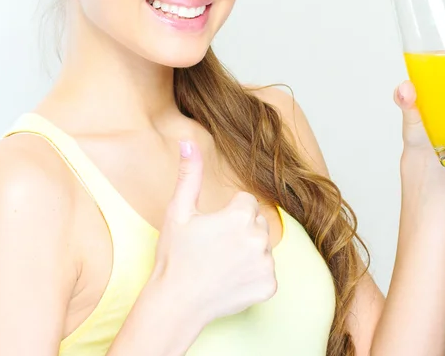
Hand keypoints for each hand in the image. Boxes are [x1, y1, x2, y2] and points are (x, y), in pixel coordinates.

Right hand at [150, 140, 276, 326]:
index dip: (227, 213)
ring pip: (262, 246)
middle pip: (257, 222)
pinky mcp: (269, 286)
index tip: (211, 229)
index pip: (247, 202)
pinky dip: (253, 275)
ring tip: (221, 263)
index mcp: (241, 215)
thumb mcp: (179, 211)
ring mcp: (267, 264)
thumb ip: (189, 174)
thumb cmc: (175, 255)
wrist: (175, 303)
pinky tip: (231, 279)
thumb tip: (187, 141)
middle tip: (215, 247)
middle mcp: (260, 238)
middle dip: (241, 230)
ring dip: (248, 251)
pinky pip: (267, 271)